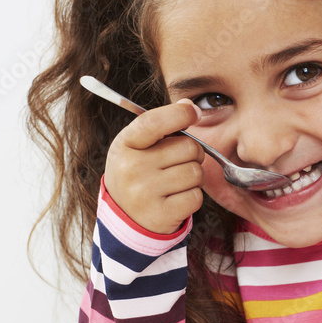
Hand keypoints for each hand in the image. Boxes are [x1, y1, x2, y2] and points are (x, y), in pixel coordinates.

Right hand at [104, 99, 203, 233]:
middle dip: (193, 153)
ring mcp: (145, 193)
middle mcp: (132, 168)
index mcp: (125, 144)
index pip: (154, 122)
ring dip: (194, 177)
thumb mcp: (140, 145)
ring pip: (195, 173)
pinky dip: (192, 197)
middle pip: (188, 147)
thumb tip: (189, 105)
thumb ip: (163, 124)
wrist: (125, 216)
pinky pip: (196, 197)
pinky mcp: (161, 215)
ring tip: (176, 182)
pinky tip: (176, 198)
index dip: (179, 114)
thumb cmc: (138, 173)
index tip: (193, 113)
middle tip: (179, 162)